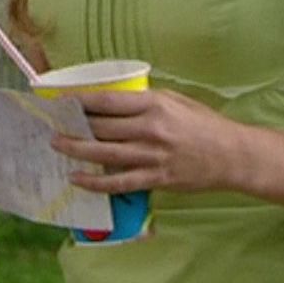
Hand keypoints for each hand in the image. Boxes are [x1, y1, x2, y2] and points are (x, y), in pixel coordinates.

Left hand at [51, 88, 246, 194]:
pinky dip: (95, 182)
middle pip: (100, 126)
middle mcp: (150, 129)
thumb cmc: (203, 124)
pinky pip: (119, 182)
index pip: (107, 100)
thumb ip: (144, 100)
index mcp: (154, 105)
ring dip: (76, 149)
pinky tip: (77, 178)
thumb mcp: (175, 100)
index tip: (61, 100)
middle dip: (71, 124)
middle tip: (50, 123)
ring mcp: (152, 156)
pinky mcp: (156, 178)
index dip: (79, 101)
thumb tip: (111, 100)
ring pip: (104, 153)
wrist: (232, 156)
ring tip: (56, 145)